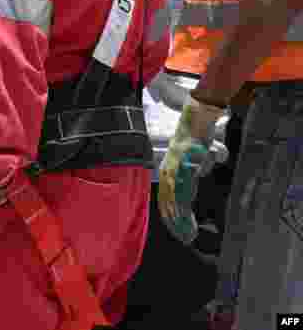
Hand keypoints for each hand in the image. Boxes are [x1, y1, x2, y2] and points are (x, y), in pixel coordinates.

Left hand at [157, 94, 225, 243]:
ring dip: (181, 224)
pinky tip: (189, 222)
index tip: (180, 233)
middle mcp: (167, 175)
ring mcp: (174, 174)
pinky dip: (184, 213)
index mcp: (168, 174)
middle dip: (175, 225)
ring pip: (174, 205)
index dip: (172, 218)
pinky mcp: (183, 171)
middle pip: (167, 205)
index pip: (166, 201)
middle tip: (185, 240)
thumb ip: (194, 171)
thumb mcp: (195, 159)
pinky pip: (182, 195)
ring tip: (189, 237)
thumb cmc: (197, 140)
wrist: (197, 123)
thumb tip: (199, 176)